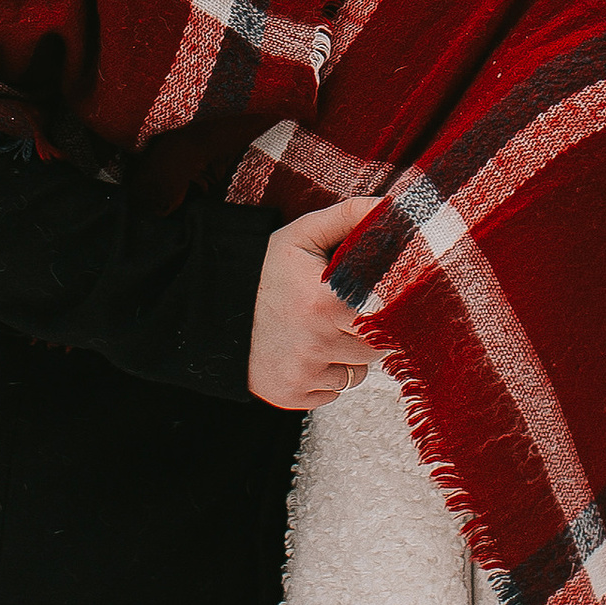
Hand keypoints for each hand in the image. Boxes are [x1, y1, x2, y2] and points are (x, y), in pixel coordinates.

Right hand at [247, 195, 380, 409]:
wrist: (212, 309)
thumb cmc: (264, 270)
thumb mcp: (305, 235)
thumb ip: (352, 218)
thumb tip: (393, 208)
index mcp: (327, 301)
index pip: (389, 315)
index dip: (388, 307)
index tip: (376, 299)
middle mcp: (317, 343)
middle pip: (377, 347)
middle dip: (368, 331)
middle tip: (343, 312)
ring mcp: (303, 374)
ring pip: (358, 373)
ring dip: (347, 355)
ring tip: (320, 331)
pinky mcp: (292, 396)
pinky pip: (333, 391)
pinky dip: (325, 376)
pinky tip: (304, 352)